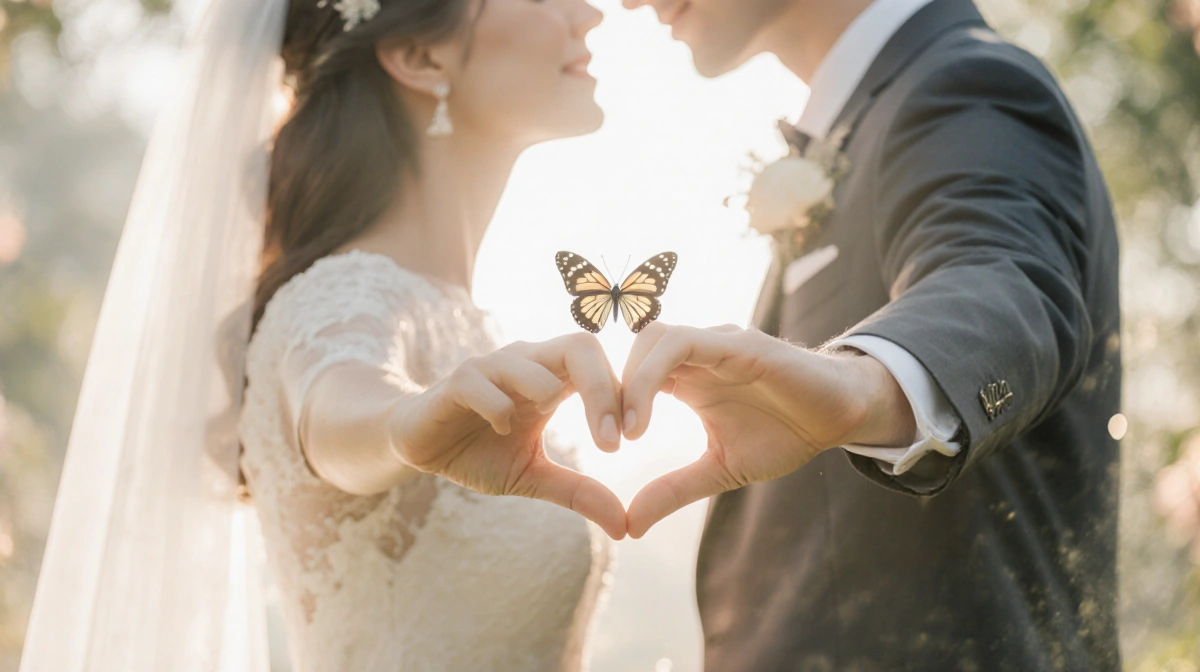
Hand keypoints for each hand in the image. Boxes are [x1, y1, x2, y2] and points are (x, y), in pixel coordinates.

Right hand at [390, 333, 626, 539]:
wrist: (420, 447)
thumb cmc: (481, 452)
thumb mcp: (533, 476)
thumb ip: (578, 492)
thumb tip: (624, 528)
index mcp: (552, 378)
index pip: (599, 364)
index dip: (620, 395)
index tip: (631, 439)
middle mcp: (526, 363)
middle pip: (579, 345)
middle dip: (602, 387)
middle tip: (611, 438)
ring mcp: (489, 368)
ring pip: (530, 360)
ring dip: (548, 390)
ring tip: (551, 420)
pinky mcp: (454, 383)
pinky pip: (480, 384)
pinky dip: (497, 406)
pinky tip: (503, 429)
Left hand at [620, 323, 915, 537]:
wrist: (840, 417)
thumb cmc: (784, 433)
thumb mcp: (719, 469)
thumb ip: (674, 489)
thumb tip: (631, 526)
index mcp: (685, 376)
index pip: (629, 369)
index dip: (607, 401)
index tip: (601, 445)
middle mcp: (696, 352)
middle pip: (632, 348)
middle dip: (609, 390)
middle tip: (605, 440)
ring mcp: (716, 343)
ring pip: (654, 339)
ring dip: (630, 383)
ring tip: (627, 433)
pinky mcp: (739, 343)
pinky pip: (684, 344)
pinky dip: (654, 375)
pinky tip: (646, 420)